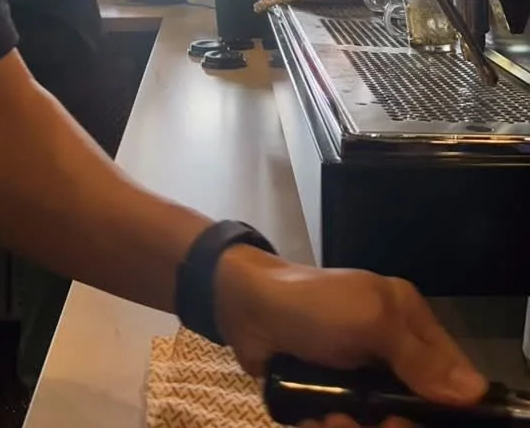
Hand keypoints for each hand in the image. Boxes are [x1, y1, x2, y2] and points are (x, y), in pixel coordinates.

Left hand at [215, 248, 486, 422]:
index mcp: (409, 323)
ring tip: (330, 422)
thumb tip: (474, 393)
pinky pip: (343, 427)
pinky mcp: (331, 398)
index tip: (408, 420)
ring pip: (377, 424)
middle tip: (372, 426)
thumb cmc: (314, 306)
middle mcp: (392, 353)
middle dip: (391, 426)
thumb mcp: (371, 319)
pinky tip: (315, 422)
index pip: (451, 378)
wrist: (247, 308)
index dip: (442, 409)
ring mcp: (360, 378)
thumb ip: (419, 356)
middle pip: (413, 412)